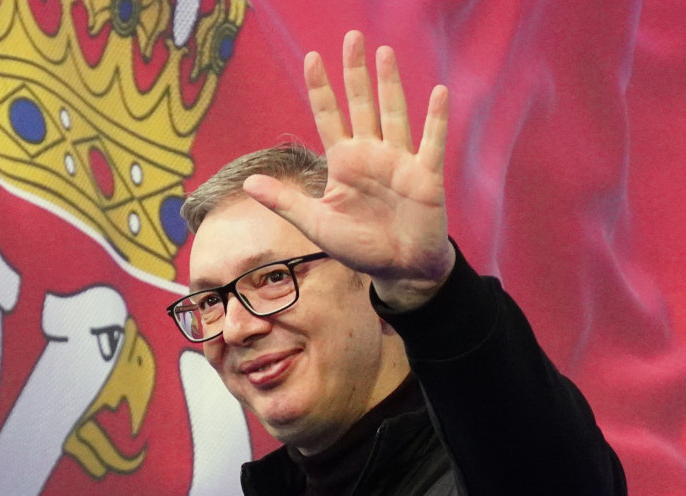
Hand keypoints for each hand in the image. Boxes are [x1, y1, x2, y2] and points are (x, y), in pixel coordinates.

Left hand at [244, 30, 456, 310]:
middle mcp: (371, 154)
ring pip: (393, 114)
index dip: (320, 89)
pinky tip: (437, 92)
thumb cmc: (359, 245)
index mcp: (344, 163)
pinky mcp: (425, 176)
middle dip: (354, 73)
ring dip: (389, 84)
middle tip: (350, 37)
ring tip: (384, 52)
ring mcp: (399, 161)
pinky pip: (431, 143)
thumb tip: (248, 182)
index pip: (328, 117)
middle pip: (361, 105)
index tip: (311, 58)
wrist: (399, 269)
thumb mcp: (316, 224)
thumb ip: (285, 201)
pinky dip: (435, 119)